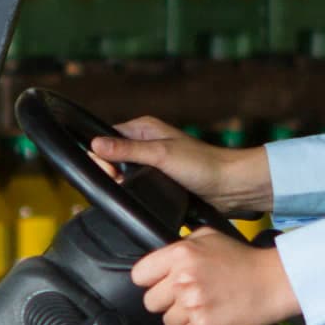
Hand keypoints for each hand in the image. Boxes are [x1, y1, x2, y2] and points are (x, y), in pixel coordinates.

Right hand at [87, 116, 272, 214]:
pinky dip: (135, 191)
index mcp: (143, 128)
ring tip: (136, 190)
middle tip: (123, 182)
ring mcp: (151, 161)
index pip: (106, 137)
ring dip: (124, 184)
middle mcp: (145, 142)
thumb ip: (127, 150)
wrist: (229, 187)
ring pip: (122, 173)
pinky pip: (136, 185)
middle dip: (111, 172)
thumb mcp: (161, 155)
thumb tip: (95, 145)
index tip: (111, 172)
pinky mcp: (158, 179)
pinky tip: (141, 196)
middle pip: (111, 156)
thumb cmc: (202, 165)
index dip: (102, 155)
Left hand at [133, 229, 301, 324]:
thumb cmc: (242, 260)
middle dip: (166, 301)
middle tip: (187, 295)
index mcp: (179, 254)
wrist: (273, 282)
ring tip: (203, 306)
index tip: (161, 281)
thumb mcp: (208, 237)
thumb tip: (161, 260)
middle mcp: (181, 280)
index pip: (139, 275)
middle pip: (150, 302)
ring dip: (182, 318)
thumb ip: (180, 245)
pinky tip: (211, 317)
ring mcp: (192, 305)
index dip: (150, 279)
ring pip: (167, 322)